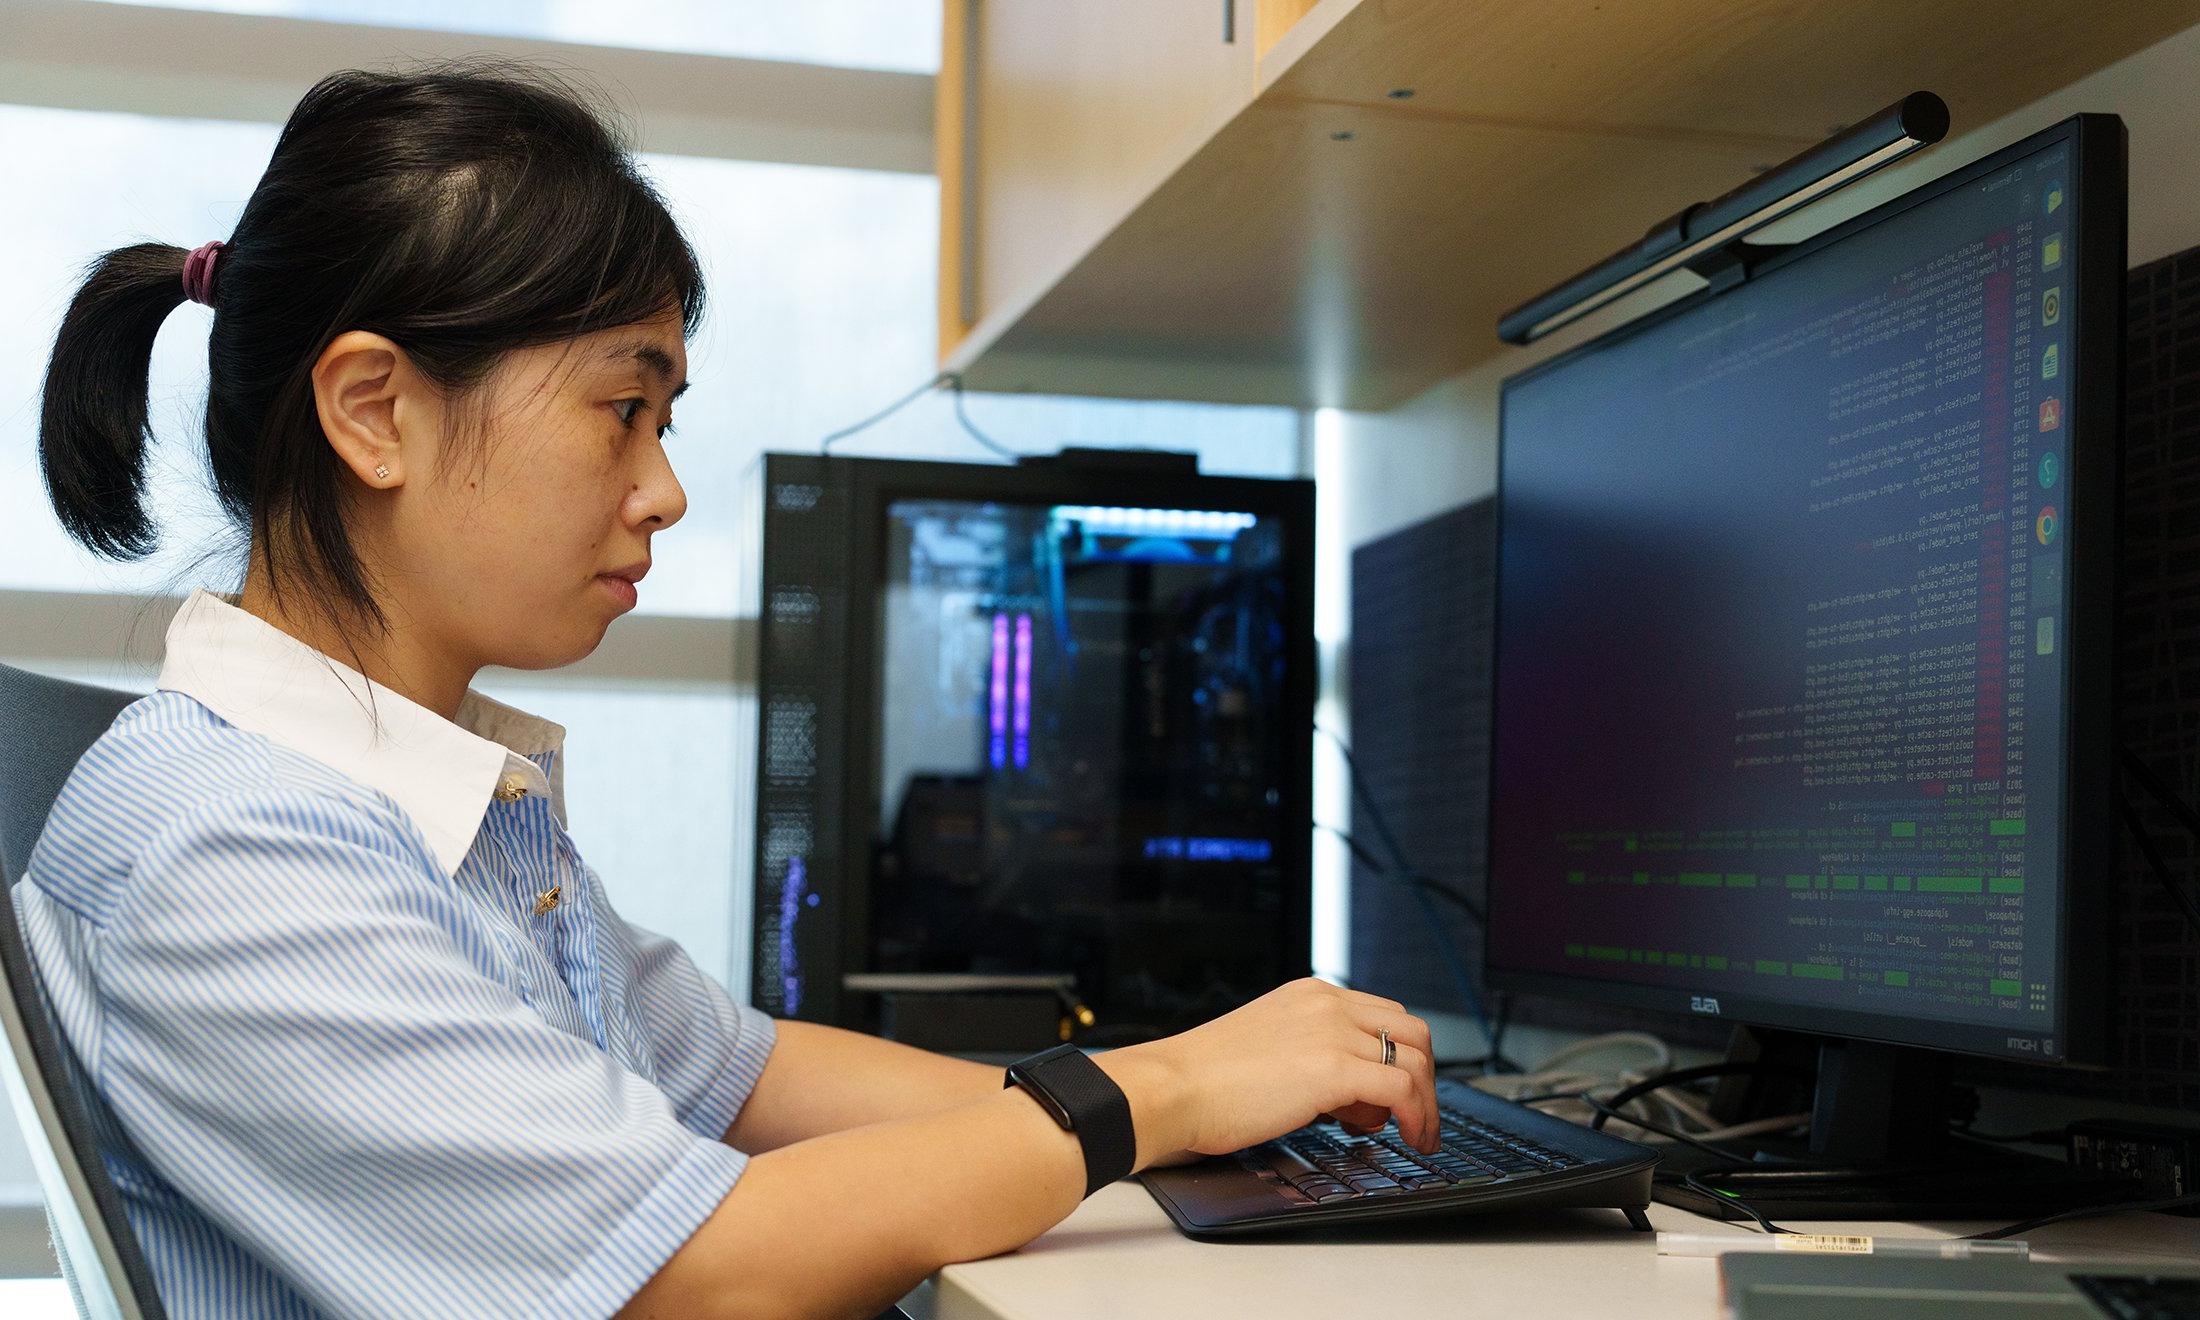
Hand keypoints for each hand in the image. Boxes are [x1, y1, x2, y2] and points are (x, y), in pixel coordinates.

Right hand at [1097, 978, 1438, 1163]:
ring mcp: (1332, 1032)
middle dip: (1424, 1077)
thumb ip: (1312, 1060)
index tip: (1397, 1095)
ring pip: (1416, 1058)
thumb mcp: (1269, 1051)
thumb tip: (1350, 1095)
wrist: (1172, 1088)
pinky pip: (1403, 1088)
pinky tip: (1410, 1137)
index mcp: (1310, 995)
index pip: (1383, 1015)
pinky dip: (1419, 1115)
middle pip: (1411, 1031)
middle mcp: (1326, 1004)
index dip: (1398, 1058)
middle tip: (1414, 1116)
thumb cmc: (1204, 1082)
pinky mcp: (1333, 1068)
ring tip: (1413, 1135)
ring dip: (1426, 1102)